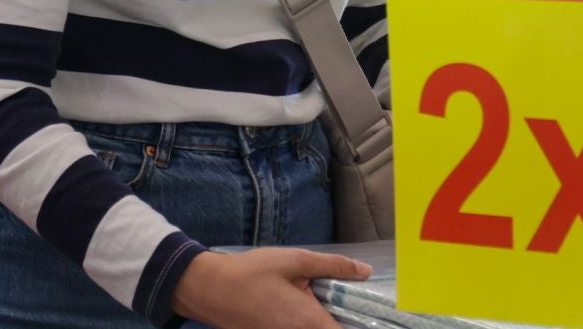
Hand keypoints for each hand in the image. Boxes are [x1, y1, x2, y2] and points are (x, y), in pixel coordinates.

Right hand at [172, 249, 370, 328]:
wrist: (210, 290)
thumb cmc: (253, 273)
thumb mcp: (295, 260)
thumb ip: (333, 266)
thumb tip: (365, 271)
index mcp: (310, 323)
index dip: (362, 325)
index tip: (372, 314)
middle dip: (340, 319)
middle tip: (343, 300)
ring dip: (323, 320)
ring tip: (320, 299)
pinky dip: (306, 322)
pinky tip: (299, 305)